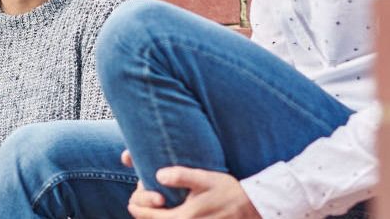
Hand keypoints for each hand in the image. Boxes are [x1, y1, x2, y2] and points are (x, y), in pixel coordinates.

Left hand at [125, 166, 261, 218]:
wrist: (251, 208)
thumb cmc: (228, 192)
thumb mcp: (206, 179)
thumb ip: (182, 176)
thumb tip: (158, 175)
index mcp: (182, 218)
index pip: (147, 216)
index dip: (138, 205)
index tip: (138, 196)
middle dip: (144, 212)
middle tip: (147, 199)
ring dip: (155, 217)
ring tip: (157, 205)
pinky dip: (168, 218)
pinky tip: (170, 211)